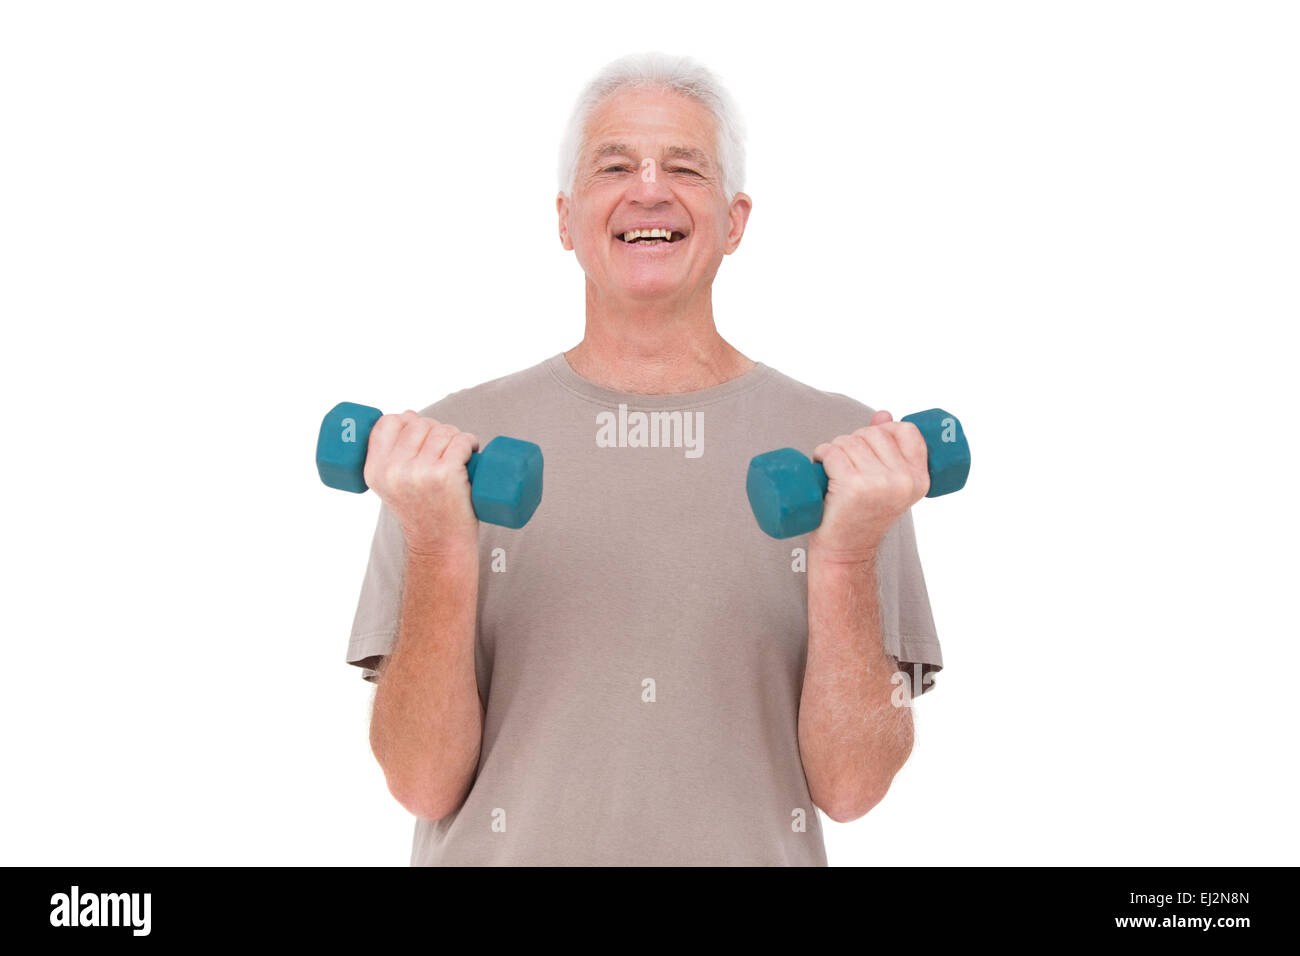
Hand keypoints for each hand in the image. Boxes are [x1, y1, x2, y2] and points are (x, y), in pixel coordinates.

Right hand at [362, 411, 478, 555]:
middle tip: (446, 452)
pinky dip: (470, 443)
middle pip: (420, 424)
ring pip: (443, 431)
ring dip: (457, 437)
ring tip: (460, 456)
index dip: (407, 420)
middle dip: (437, 431)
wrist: (440, 547)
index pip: (387, 423)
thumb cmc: (423, 512)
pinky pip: (461, 441)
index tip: (421, 434)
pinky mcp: (445, 475)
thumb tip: (408, 413)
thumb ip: (393, 454)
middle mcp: (393, 471)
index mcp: (375, 471)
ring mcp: (419, 472)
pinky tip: (472, 454)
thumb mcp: (393, 486)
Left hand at [808, 410, 929, 563]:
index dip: (884, 430)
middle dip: (853, 442)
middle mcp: (904, 480)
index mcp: (920, 478)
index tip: (869, 446)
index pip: (907, 431)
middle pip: (871, 433)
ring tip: (832, 471)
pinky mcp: (853, 486)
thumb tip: (883, 414)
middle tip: (845, 465)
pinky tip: (821, 468)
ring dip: (833, 449)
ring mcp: (879, 483)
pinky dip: (821, 455)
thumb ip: (890, 448)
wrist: (846, 551)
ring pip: (849, 441)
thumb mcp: (887, 483)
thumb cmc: (863, 515)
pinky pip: (832, 452)